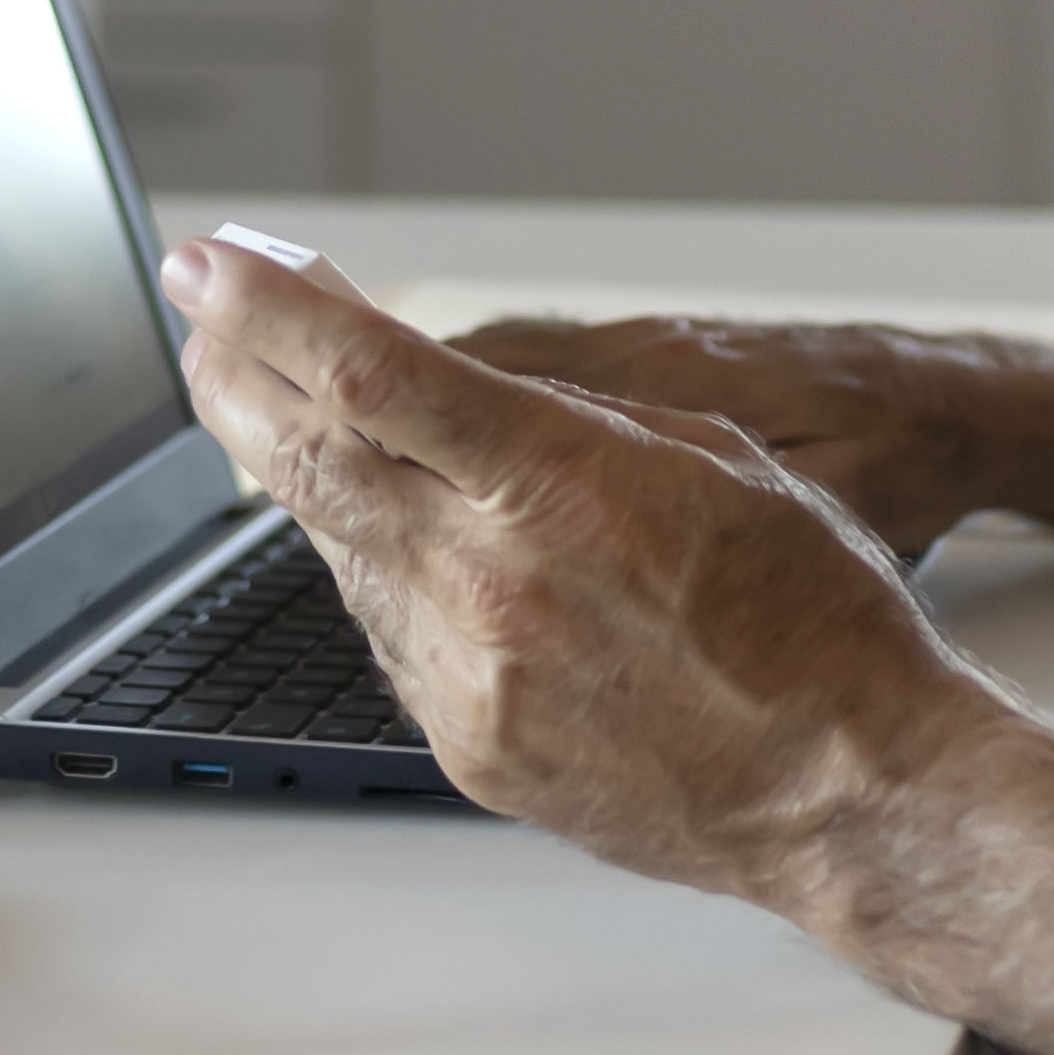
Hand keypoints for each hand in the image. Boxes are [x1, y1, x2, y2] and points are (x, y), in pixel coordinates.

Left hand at [161, 239, 1053, 1054]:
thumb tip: (449, 381)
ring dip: (314, 475)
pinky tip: (407, 541)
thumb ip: (557, 413)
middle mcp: (488, 581)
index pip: (364, 373)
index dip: (266, 311)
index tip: (205, 266)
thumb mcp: (701, 450)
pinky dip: (381, 573)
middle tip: (202, 323)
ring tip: (301, 415)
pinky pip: (387, 635)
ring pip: (339, 547)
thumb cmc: (811, 613)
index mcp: (553, 485)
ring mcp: (465, 673)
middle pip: (306, 459)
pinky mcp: (465, 743)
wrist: (852, 788)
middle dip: (234, 377)